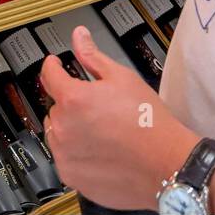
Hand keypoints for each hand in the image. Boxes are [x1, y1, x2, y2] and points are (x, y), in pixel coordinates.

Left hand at [40, 26, 198, 210]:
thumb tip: (79, 38)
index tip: (55, 65)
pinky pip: (65, 158)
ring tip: (101, 130)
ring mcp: (65, 155)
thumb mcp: (122, 78)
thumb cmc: (148, 122)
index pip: (49, 75)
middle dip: (70, 103)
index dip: (53, 66)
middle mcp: (63, 128)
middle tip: (96, 106)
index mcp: (73, 99)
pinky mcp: (72, 176)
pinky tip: (100, 150)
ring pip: (58, 133)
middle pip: (55, 106)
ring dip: (70, 128)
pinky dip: (76, 153)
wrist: (165, 162)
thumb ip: (93, 56)